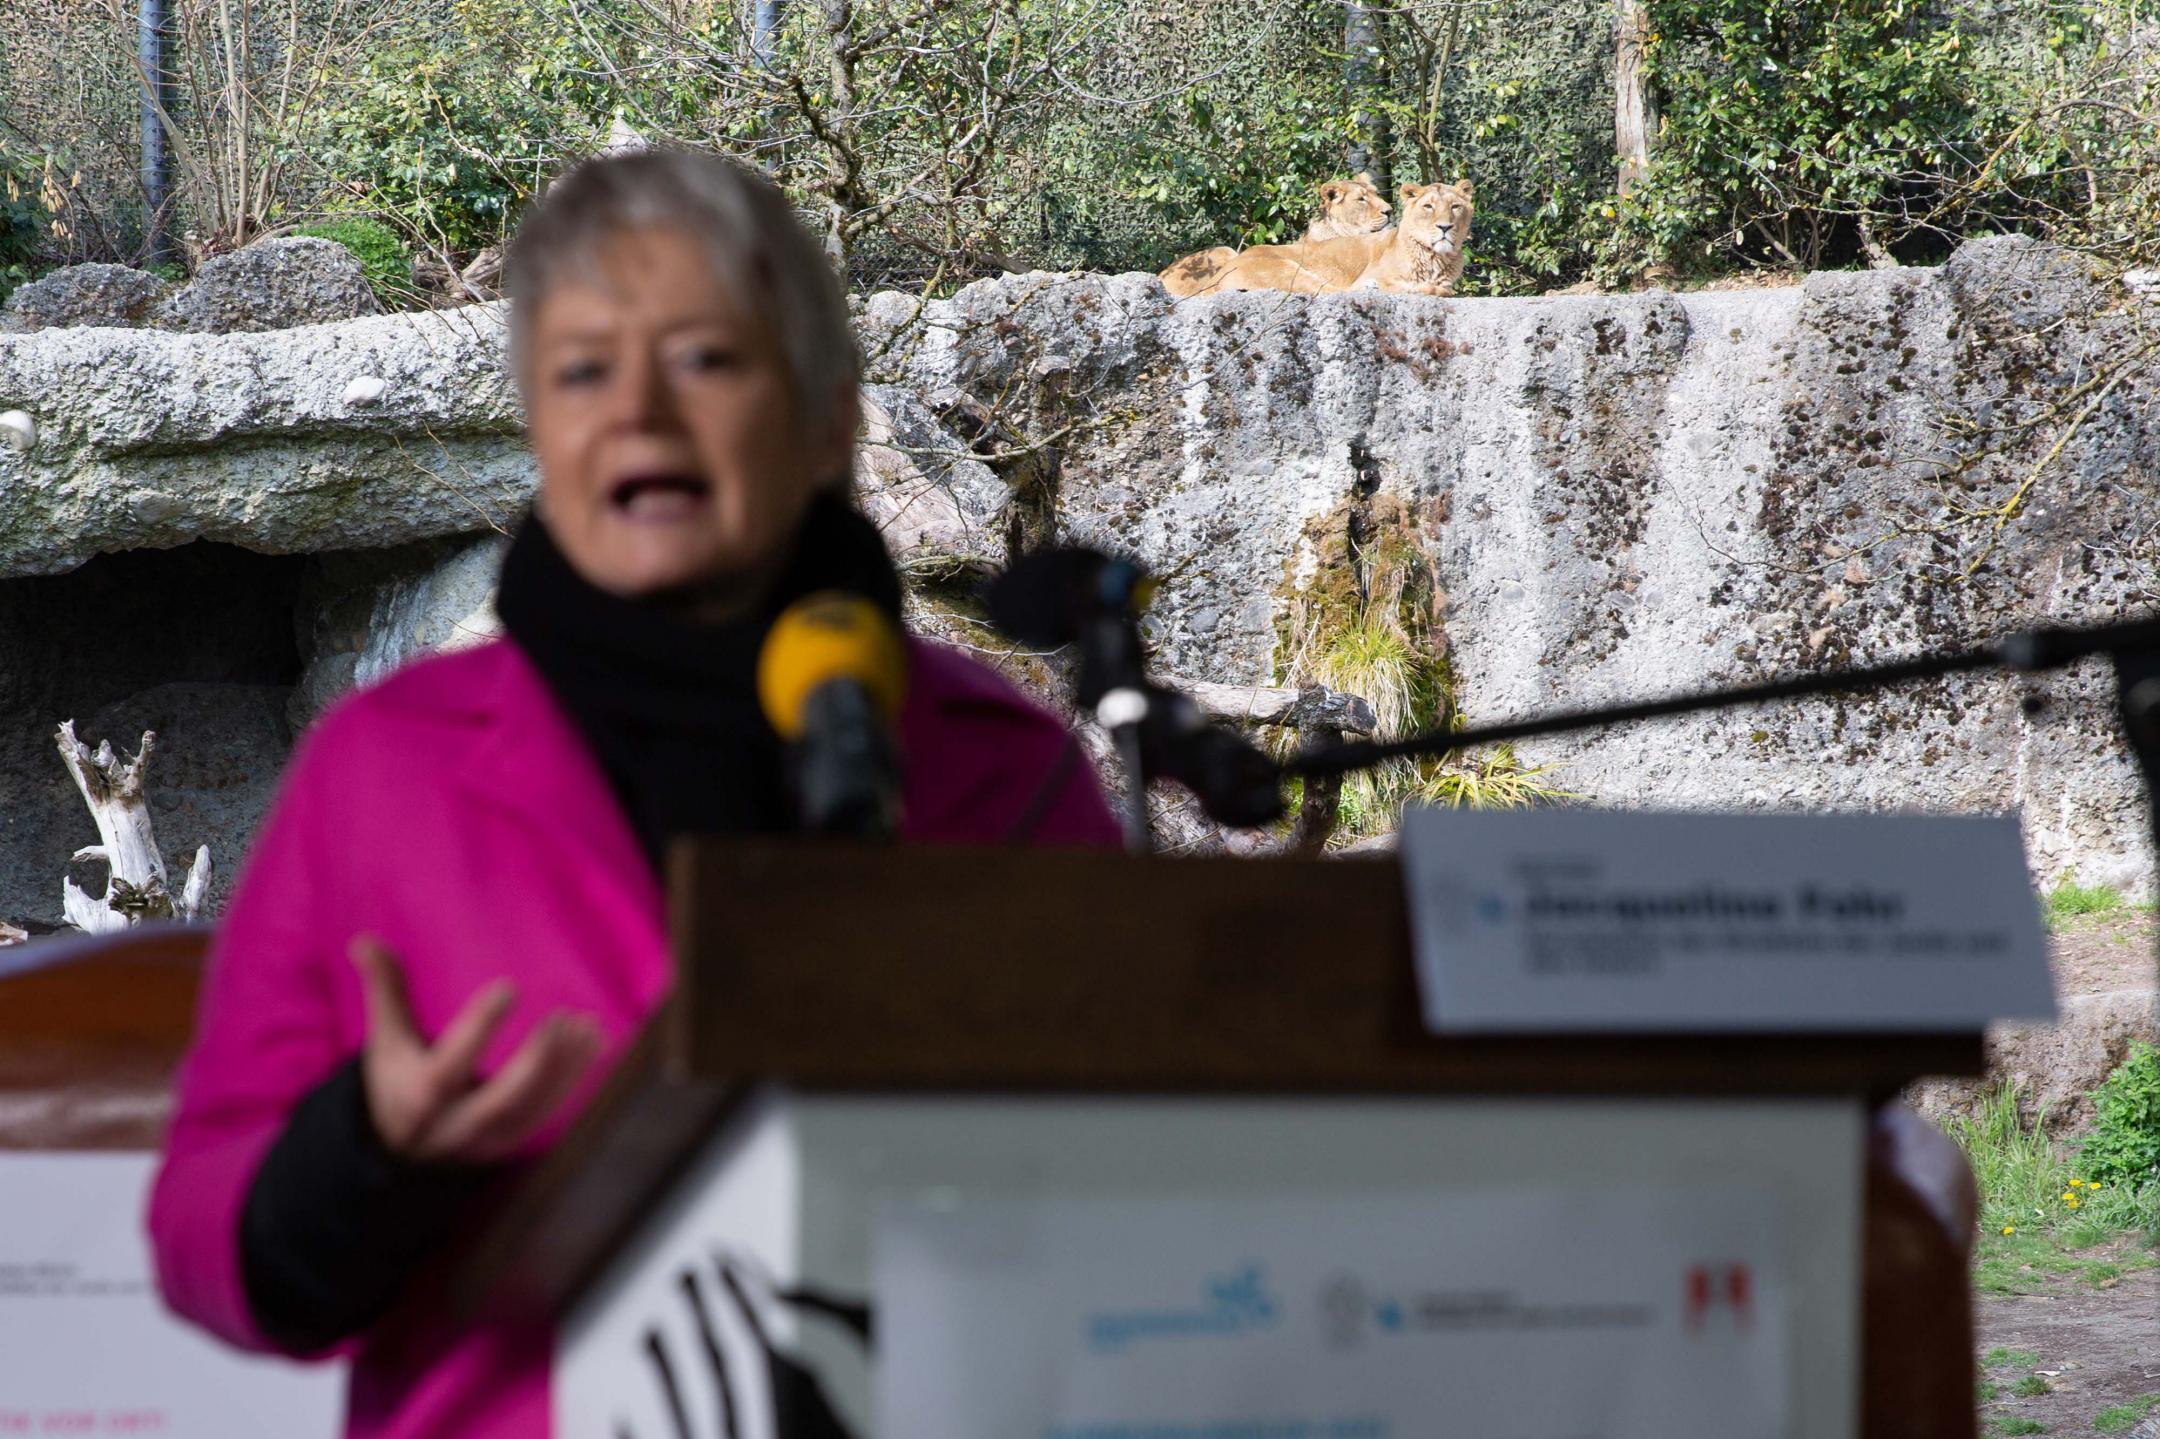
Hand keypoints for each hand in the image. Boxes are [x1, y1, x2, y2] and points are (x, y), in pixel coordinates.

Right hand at [349, 935, 603, 1162]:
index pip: (451, 1064)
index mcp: (420, 1096)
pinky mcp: (511, 1142)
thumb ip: (384, 990)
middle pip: (501, 1100)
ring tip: (588, 1023)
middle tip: (562, 1017)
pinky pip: (549, 1110)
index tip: (509, 987)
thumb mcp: (386, 1038)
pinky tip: (594, 1040)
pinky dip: (573, 1077)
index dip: (480, 1027)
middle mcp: (455, 1124)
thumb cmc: (398, 1077)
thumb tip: (363, 940)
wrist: (403, 1147)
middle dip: (536, 1061)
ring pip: (534, 1108)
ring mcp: (487, 1139)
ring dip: (566, 1067)